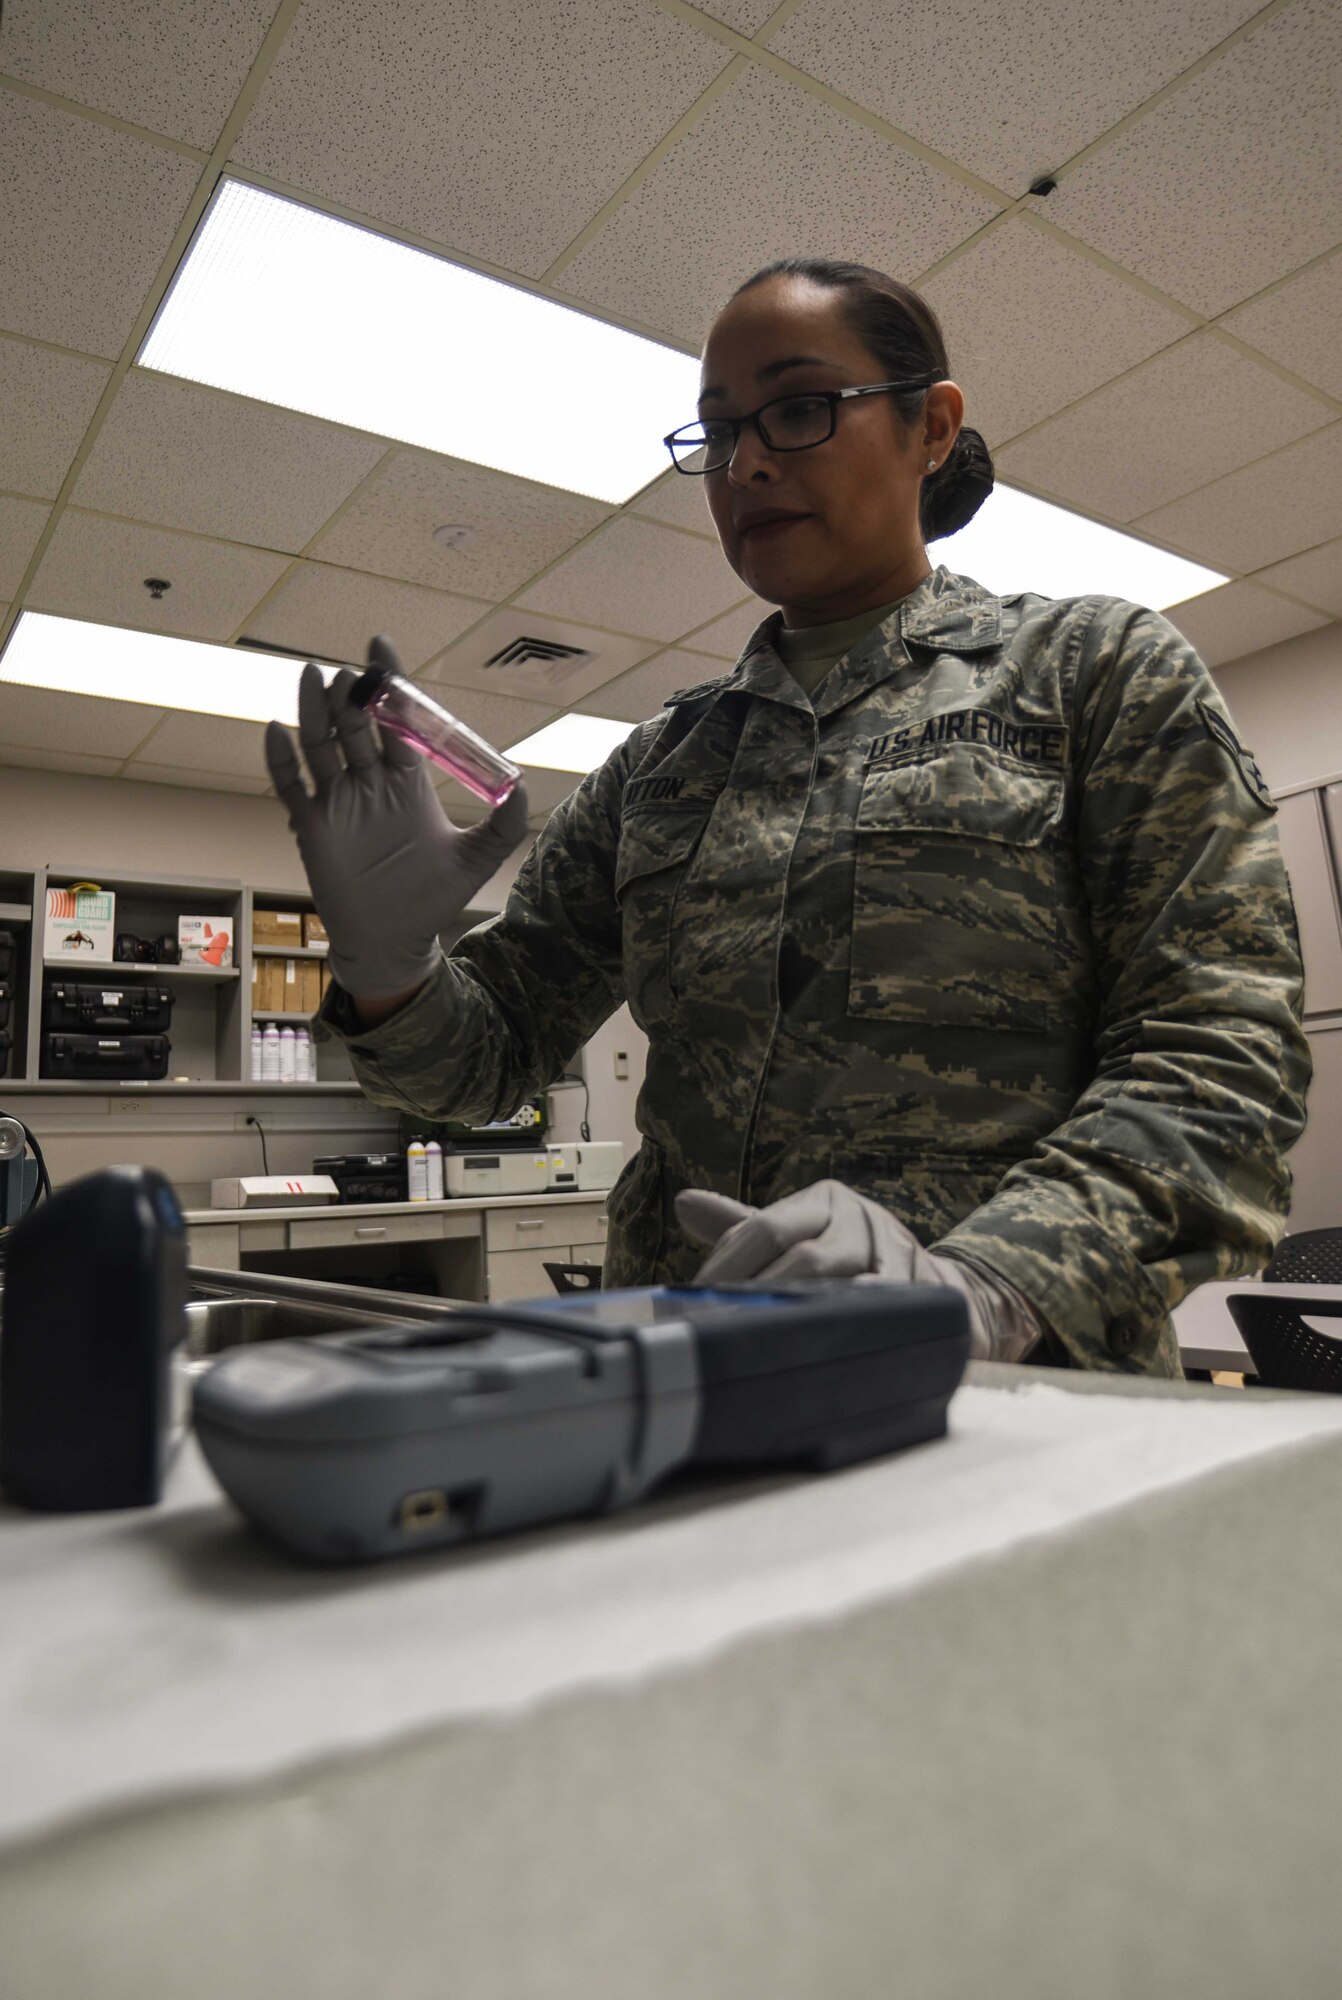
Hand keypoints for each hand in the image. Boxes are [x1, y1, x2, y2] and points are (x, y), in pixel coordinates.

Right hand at [265, 638, 528, 1001]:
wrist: (395, 941)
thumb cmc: (432, 898)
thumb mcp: (477, 859)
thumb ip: (502, 823)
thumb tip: (520, 783)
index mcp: (407, 781)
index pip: (397, 722)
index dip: (391, 686)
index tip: (381, 646)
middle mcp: (370, 783)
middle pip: (357, 727)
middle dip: (354, 697)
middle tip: (351, 672)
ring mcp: (339, 801)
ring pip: (322, 746)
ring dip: (315, 712)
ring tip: (312, 677)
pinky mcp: (313, 826)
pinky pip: (291, 787)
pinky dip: (280, 760)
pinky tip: (275, 732)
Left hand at [675, 1179, 1041, 1362]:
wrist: (934, 1283)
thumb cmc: (848, 1262)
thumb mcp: (799, 1236)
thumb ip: (744, 1227)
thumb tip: (684, 1203)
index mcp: (823, 1201)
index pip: (764, 1228)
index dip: (727, 1266)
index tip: (695, 1304)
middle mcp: (859, 1218)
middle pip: (802, 1256)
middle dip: (761, 1296)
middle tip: (723, 1332)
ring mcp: (896, 1250)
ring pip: (844, 1280)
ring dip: (804, 1312)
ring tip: (765, 1341)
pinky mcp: (926, 1286)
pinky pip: (887, 1309)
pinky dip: (857, 1326)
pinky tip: (829, 1348)